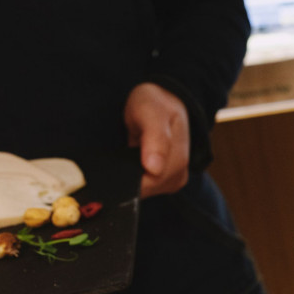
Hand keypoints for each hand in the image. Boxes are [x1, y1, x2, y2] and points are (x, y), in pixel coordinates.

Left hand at [123, 82, 189, 197]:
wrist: (164, 102)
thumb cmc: (156, 104)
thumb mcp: (152, 111)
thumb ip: (155, 138)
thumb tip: (154, 169)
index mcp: (178, 159)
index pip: (149, 184)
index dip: (128, 177)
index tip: (114, 162)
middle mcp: (179, 175)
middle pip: (145, 190)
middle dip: (127, 175)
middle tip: (119, 151)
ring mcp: (173, 180)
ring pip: (143, 191)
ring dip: (129, 176)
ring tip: (125, 154)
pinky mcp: (165, 182)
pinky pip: (144, 188)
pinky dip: (132, 176)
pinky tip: (129, 161)